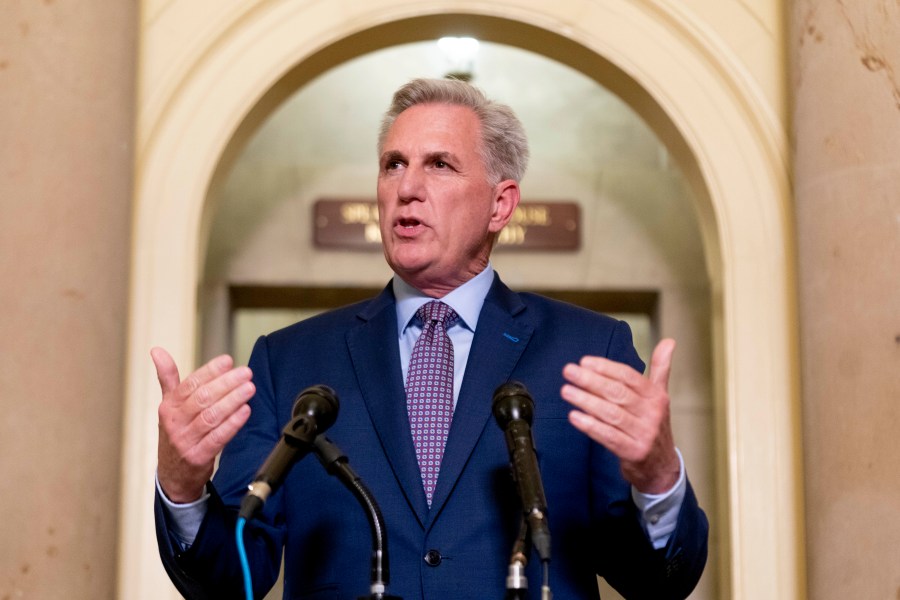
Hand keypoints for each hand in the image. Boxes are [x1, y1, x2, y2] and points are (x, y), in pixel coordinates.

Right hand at [152, 347, 254, 502]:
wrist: (172, 475)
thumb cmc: (176, 433)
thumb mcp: (169, 406)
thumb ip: (167, 378)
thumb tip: (157, 351)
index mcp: (169, 406)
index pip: (191, 384)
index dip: (210, 371)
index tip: (228, 360)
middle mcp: (175, 422)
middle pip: (202, 398)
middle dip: (226, 384)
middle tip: (245, 373)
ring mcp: (185, 440)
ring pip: (211, 416)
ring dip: (232, 400)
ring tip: (249, 389)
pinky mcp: (198, 457)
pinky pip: (217, 438)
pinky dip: (232, 423)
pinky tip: (245, 411)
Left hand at [561, 338, 679, 493]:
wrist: (662, 466)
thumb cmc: (653, 425)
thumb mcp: (660, 396)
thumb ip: (661, 368)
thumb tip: (669, 341)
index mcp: (656, 397)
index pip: (629, 377)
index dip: (606, 368)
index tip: (584, 361)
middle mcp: (652, 414)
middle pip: (618, 393)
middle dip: (591, 381)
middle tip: (569, 371)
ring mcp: (643, 434)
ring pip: (611, 414)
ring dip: (586, 401)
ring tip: (566, 391)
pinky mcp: (633, 453)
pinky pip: (608, 437)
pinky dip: (590, 426)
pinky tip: (574, 416)